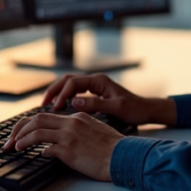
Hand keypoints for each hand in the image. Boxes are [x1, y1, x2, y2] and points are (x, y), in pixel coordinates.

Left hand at [2, 112, 122, 180]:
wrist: (124, 156)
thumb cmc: (113, 148)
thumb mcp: (95, 131)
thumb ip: (77, 131)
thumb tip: (59, 142)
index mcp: (77, 116)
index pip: (46, 115)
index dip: (29, 124)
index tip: (20, 132)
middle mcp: (72, 122)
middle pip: (37, 119)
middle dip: (19, 129)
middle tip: (9, 140)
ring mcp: (70, 135)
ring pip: (37, 131)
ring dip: (21, 139)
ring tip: (13, 147)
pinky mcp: (70, 150)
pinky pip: (46, 148)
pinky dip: (36, 150)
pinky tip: (30, 154)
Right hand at [42, 73, 175, 125]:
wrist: (147, 110)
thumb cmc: (135, 109)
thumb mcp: (116, 108)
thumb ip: (95, 104)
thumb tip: (75, 102)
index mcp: (99, 81)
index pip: (73, 83)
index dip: (62, 94)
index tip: (56, 107)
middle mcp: (95, 80)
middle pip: (67, 80)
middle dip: (54, 90)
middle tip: (43, 103)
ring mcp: (95, 86)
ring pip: (70, 84)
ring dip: (58, 92)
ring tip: (47, 104)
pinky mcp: (95, 93)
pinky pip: (75, 91)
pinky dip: (65, 97)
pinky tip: (60, 107)